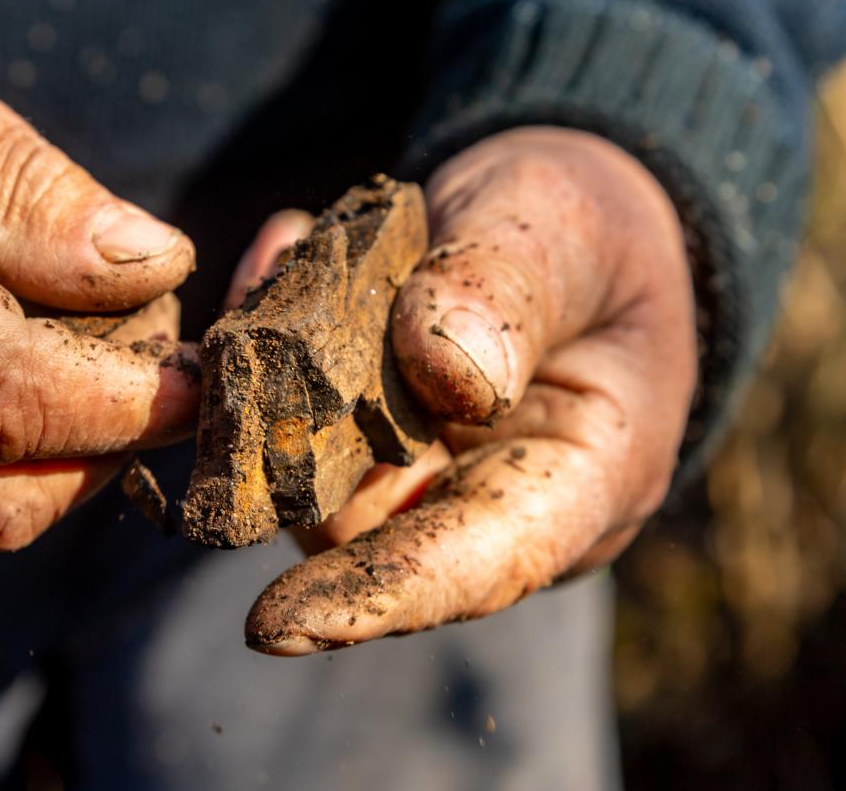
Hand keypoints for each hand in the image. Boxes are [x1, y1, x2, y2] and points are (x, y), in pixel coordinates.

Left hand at [229, 127, 695, 652]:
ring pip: (309, 477)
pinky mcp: (361, 450)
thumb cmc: (585, 225)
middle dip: (296, 449)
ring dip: (275, 384)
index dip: (376, 596)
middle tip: (260, 327)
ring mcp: (419, 481)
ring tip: (285, 259)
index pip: (479, 563)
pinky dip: (267, 353)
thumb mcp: (558, 223)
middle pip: (369, 526)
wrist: (562, 220)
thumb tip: (446, 371)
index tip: (271, 625)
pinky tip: (280, 259)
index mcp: (583, 476)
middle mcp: (491, 502)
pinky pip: (287, 428)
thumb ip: (505, 287)